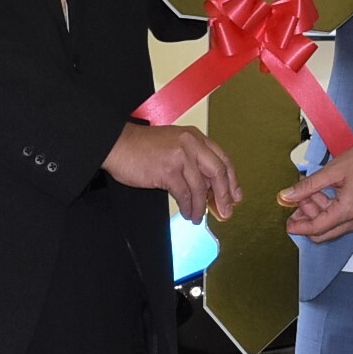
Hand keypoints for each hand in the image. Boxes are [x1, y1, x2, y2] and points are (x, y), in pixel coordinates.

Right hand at [106, 121, 241, 221]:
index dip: (232, 180)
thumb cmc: (142, 147)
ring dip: (200, 207)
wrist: (117, 144)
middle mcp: (191, 144)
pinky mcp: (168, 171)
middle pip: (218, 172)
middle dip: (224, 196)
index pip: (222, 159)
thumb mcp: (174, 145)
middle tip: (225, 211)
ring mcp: (180, 156)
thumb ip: (193, 161)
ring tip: (197, 216)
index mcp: (195, 137)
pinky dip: (187, 207)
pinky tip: (186, 212)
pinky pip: (184, 194)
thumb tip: (210, 186)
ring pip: (200, 188)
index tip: (235, 196)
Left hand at [279, 141, 352, 241]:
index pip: (317, 228)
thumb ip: (308, 185)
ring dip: (317, 211)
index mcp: (348, 210)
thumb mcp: (333, 170)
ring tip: (310, 189)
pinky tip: (322, 192)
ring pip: (330, 226)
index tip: (287, 221)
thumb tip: (287, 195)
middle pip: (323, 232)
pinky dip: (328, 209)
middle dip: (307, 218)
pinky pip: (340, 220)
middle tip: (298, 199)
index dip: (299, 227)